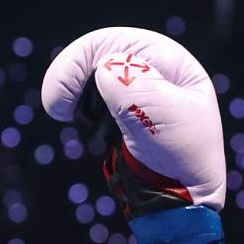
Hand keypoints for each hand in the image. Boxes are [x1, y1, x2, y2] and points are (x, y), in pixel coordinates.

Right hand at [40, 27, 227, 214]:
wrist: (184, 201)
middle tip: (58, 110)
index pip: (115, 42)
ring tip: (90, 127)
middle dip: (73, 78)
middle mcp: (153, 68)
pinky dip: (82, 109)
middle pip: (97, 53)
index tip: (62, 99)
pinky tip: (94, 131)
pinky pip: (91, 97)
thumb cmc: (185, 159)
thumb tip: (105, 68)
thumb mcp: (167, 120)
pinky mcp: (123, 110)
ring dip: (79, 96)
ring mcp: (136, 88)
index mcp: (171, 62)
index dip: (80, 61)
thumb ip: (137, 88)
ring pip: (89, 76)